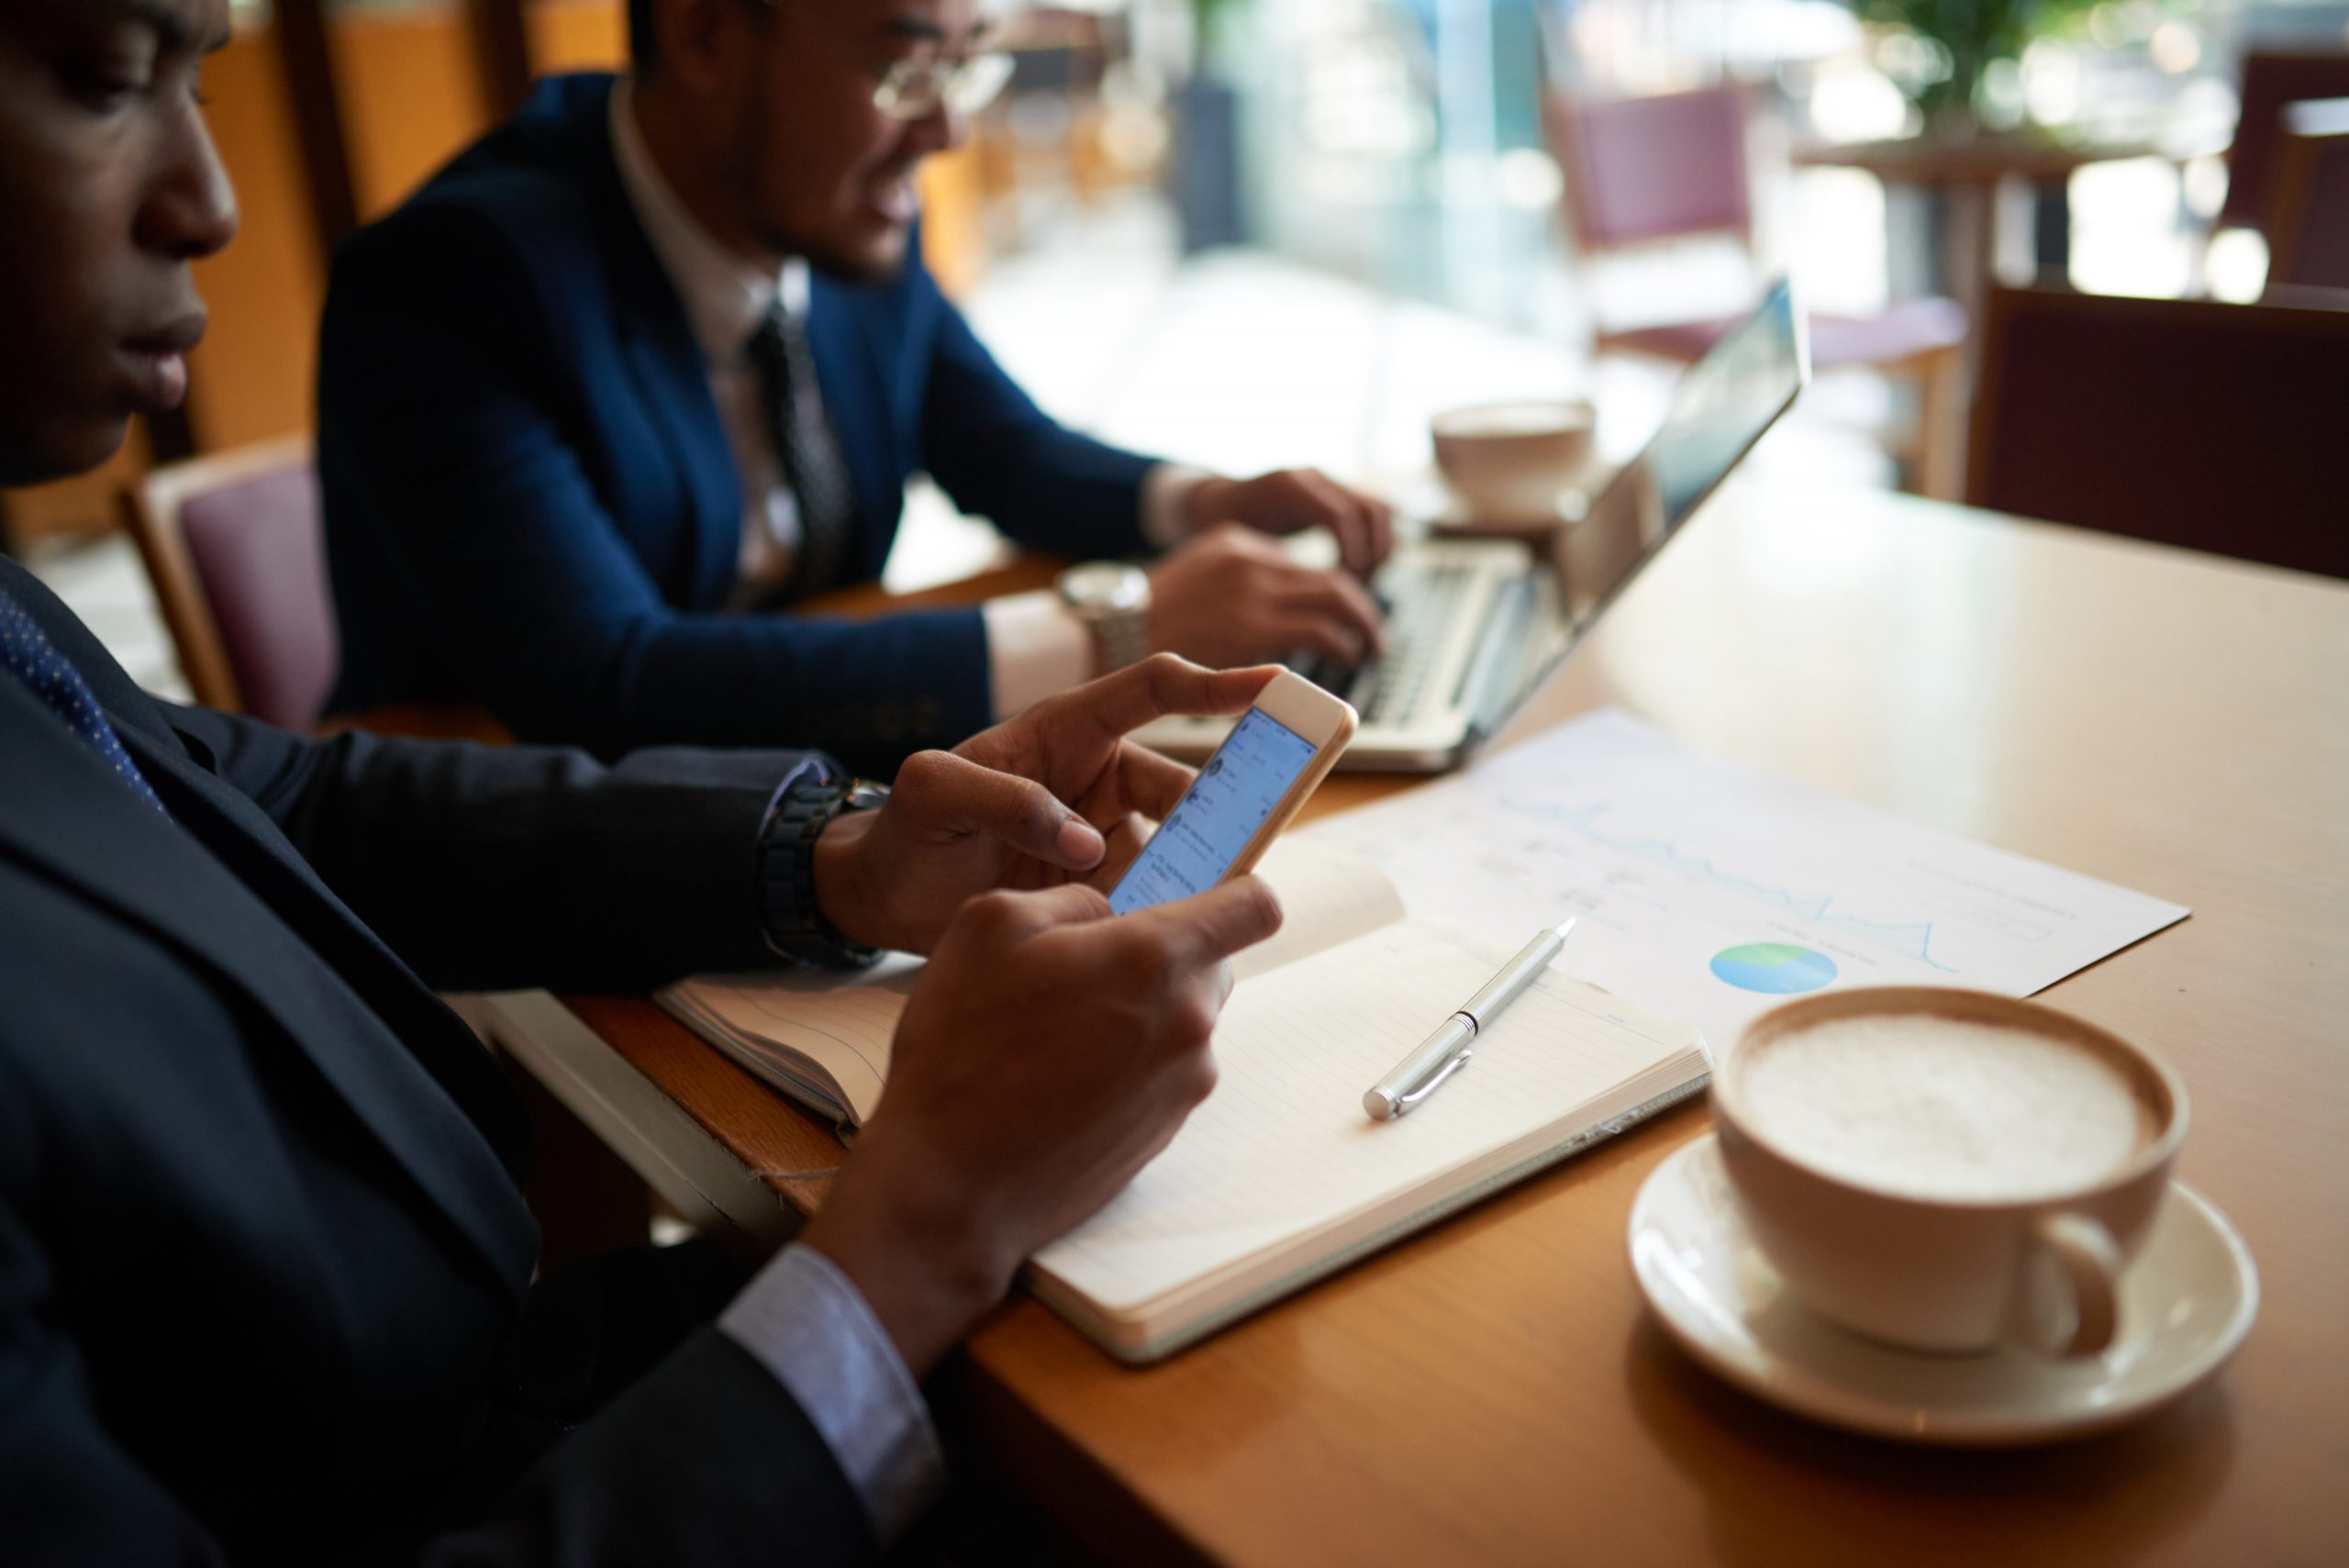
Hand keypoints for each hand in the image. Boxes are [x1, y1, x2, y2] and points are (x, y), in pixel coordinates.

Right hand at [799, 876, 1283, 1374]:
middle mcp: (1188, 1023)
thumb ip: (1071, 898)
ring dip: (1139, 1013)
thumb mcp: (991, 925)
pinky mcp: (1165, 1133)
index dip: (1236, 890)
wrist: (950, 1182)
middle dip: (1163, 955)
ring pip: (1182, 1021)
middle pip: (1212, 965)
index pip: (1255, 907)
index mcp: (1156, 959)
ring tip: (1057, 1034)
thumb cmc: (961, 1047)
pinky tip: (1061, 1080)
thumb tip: (1107, 912)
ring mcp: (1183, 1086)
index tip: (1202, 894)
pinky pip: (1162, 1074)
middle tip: (1086, 969)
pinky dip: (1127, 1066)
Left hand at [814, 655, 1280, 953]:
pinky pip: (1151, 895)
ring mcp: (1102, 835)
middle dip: (1218, 809)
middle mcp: (1095, 778)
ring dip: (1193, 871)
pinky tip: (1166, 935)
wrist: (883, 899)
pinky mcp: (1101, 888)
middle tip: (1247, 840)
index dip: (1214, 684)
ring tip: (1204, 901)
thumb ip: (1003, 799)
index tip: (1272, 686)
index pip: (1152, 690)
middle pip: (1180, 783)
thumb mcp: (932, 795)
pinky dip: (1164, 913)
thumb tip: (1084, 843)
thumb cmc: (906, 831)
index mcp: (1065, 731)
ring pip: (1175, 846)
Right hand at [1146, 524, 1385, 669]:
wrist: (1113, 631)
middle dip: (1360, 605)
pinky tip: (1348, 657)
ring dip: (1362, 623)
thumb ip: (1237, 583)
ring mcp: (1252, 588)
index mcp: (1236, 540)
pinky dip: (1344, 643)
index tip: (1342, 614)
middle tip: (1372, 631)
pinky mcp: (1253, 625)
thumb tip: (1277, 609)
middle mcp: (1250, 556)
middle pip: (1331, 576)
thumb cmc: (1148, 620)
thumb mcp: (1196, 579)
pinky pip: (1321, 629)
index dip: (1331, 592)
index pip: (1302, 564)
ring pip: (1337, 596)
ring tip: (1370, 646)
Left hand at [1185, 468, 1395, 576]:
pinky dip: (1374, 545)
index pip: (1340, 517)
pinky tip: (1355, 576)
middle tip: (1357, 593)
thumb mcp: (1232, 548)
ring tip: (1360, 586)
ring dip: (1380, 551)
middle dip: (1372, 556)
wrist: (1212, 504)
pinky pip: (1371, 516)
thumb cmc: (1217, 531)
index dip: (1351, 556)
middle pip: (1370, 511)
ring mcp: (1328, 483)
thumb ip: (1263, 563)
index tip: (1344, 590)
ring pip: (1379, 512)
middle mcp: (1313, 478)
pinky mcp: (1336, 495)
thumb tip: (1303, 597)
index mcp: (1287, 488)